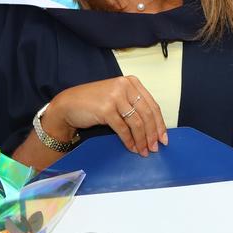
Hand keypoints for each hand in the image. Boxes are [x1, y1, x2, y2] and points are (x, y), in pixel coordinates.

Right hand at [46, 75, 167, 155]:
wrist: (68, 104)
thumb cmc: (93, 102)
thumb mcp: (117, 98)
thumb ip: (133, 106)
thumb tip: (153, 128)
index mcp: (131, 82)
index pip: (152, 105)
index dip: (160, 124)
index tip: (163, 137)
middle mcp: (124, 86)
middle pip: (147, 114)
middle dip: (152, 134)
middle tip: (155, 147)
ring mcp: (115, 97)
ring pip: (137, 123)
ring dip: (142, 140)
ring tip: (144, 151)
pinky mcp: (106, 109)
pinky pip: (123, 129)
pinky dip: (129, 141)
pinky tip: (132, 148)